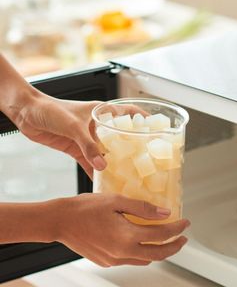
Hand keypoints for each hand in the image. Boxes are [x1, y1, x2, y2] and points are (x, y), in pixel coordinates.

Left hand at [10, 91, 146, 177]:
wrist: (27, 114)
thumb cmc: (51, 110)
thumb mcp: (73, 126)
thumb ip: (88, 145)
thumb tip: (103, 165)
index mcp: (101, 113)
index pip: (128, 113)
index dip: (142, 119)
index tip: (155, 128)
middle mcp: (97, 126)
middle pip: (119, 137)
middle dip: (130, 147)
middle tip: (143, 160)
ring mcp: (88, 138)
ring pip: (106, 152)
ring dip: (114, 163)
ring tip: (127, 175)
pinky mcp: (77, 148)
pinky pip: (90, 162)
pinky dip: (95, 172)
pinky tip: (103, 182)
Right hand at [58, 193, 189, 266]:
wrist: (61, 221)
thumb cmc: (86, 208)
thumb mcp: (117, 201)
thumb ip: (142, 208)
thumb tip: (165, 213)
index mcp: (126, 237)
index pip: (161, 235)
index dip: (177, 229)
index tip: (185, 223)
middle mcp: (122, 253)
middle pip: (158, 254)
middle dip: (174, 246)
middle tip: (183, 237)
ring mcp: (114, 260)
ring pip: (145, 259)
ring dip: (159, 250)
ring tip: (166, 239)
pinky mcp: (106, 261)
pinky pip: (131, 260)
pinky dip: (143, 252)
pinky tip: (143, 241)